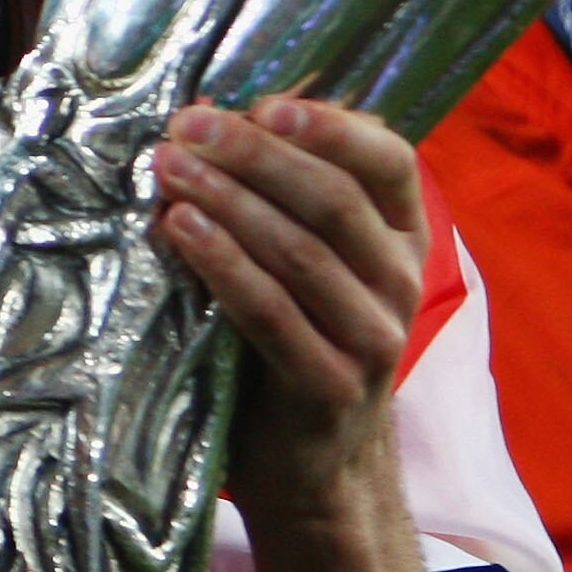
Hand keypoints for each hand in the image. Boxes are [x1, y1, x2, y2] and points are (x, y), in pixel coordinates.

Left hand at [152, 96, 429, 536]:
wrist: (313, 468)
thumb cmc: (299, 342)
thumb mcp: (307, 263)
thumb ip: (282, 197)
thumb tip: (212, 116)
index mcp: (403, 237)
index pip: (390, 160)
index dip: (331, 125)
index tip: (262, 103)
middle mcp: (401, 282)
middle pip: (334, 200)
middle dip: (255, 155)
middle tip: (187, 127)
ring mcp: (373, 338)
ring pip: (302, 252)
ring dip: (229, 201)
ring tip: (169, 169)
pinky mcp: (330, 386)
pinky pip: (273, 314)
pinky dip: (224, 265)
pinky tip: (180, 230)